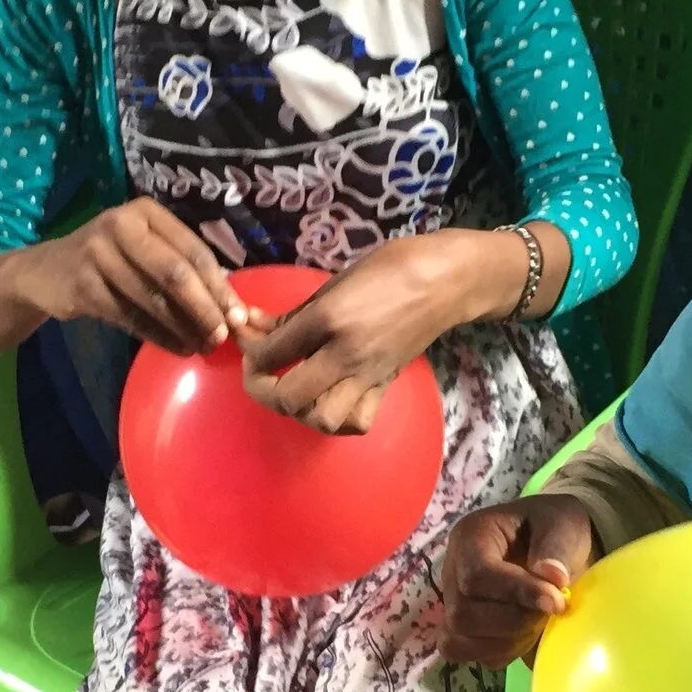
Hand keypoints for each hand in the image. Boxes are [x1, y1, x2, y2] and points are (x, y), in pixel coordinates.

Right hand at [7, 199, 246, 354]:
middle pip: (174, 273)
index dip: (219, 286)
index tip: (240, 315)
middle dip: (204, 308)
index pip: (193, 250)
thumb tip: (235, 307)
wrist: (45, 272)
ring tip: (203, 346)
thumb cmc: (109, 260)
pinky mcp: (83, 286)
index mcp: (145, 212)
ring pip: (152, 300)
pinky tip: (177, 348)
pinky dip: (158, 337)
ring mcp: (97, 254)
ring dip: (183, 328)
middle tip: (223, 336)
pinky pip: (130, 318)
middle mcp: (121, 225)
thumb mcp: (143, 250)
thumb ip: (182, 268)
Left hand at [239, 235, 490, 434]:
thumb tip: (252, 327)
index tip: (247, 343)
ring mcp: (367, 376)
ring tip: (296, 389)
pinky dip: (337, 420)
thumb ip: (292, 314)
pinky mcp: (385, 386)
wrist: (445, 281)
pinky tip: (327, 400)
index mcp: (328, 320)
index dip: (248, 352)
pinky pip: (357, 422)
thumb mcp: (333, 284)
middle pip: (289, 398)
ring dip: (301, 411)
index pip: (272, 353)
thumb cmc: (388, 268)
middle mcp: (345, 355)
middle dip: (265, 391)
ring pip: (323, 420)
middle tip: (264, 373)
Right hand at [438, 494, 598, 664]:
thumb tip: (552, 577)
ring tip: (537, 624)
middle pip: (463, 614)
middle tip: (550, 612)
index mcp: (470, 537)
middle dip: (513, 621)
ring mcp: (453, 602)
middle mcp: (453, 572)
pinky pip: (465, 654)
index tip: (557, 601)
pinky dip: (498, 652)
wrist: (558, 548)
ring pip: (458, 640)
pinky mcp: (462, 629)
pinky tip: (524, 636)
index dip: (516, 593)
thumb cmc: (556, 530)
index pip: (477, 575)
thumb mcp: (564, 526)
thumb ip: (557, 549)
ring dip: (506, 641)